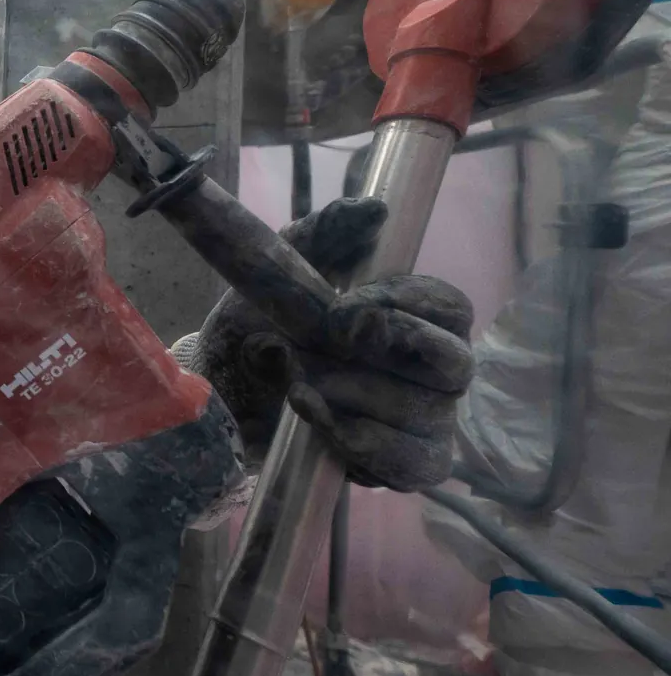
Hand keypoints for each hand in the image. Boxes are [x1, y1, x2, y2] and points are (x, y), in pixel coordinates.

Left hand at [190, 197, 474, 490]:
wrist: (220, 390)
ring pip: (424, 414)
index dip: (407, 306)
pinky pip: (409, 461)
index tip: (346, 307)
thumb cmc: (259, 325)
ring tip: (297, 378)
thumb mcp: (279, 271)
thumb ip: (322, 235)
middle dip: (384, 353)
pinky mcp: (404, 464)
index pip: (452, 308)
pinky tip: (312, 415)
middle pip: (454, 365)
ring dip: (349, 393)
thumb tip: (372, 210)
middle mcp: (434, 370)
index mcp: (415, 316)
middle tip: (327, 342)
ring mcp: (426, 422)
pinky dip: (354, 438)